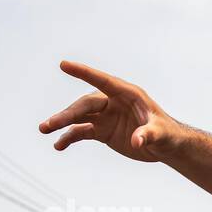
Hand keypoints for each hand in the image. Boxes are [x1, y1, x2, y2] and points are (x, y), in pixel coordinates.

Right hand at [39, 60, 186, 161]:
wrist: (165, 147)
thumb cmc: (167, 134)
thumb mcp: (161, 134)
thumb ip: (149, 135)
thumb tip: (137, 141)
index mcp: (127, 94)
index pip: (103, 81)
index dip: (84, 73)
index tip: (64, 65)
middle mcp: (113, 102)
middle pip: (85, 104)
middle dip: (67, 114)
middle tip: (50, 124)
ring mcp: (105, 116)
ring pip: (79, 117)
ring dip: (62, 123)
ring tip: (44, 130)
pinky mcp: (102, 130)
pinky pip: (82, 131)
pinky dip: (70, 137)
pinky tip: (59, 146)